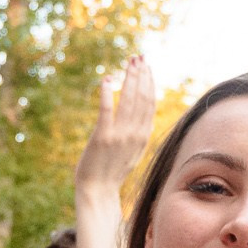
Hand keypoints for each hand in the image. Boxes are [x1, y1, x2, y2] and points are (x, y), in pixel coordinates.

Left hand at [76, 56, 157, 197]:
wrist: (97, 190)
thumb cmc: (112, 171)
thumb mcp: (132, 151)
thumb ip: (138, 133)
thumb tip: (143, 116)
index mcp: (143, 136)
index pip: (150, 104)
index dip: (149, 83)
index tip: (146, 67)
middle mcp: (135, 134)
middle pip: (142, 98)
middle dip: (141, 75)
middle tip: (138, 57)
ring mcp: (119, 135)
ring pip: (128, 100)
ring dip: (129, 79)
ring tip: (129, 62)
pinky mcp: (102, 137)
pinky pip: (107, 110)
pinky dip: (108, 93)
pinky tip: (107, 79)